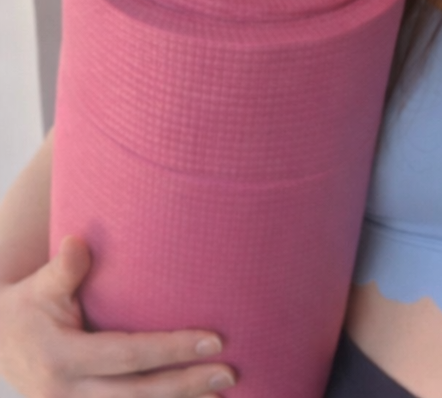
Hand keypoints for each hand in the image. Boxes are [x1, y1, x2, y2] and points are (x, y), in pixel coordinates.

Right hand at [0, 236, 235, 397]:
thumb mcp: (40, 286)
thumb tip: (78, 242)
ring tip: (221, 395)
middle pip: (136, 396)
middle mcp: (63, 395)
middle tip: (230, 374)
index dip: (172, 350)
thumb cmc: (28, 306)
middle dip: (185, 386)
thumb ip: (64, 268)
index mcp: (60, 358)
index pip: (128, 356)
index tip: (214, 340)